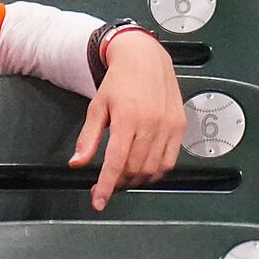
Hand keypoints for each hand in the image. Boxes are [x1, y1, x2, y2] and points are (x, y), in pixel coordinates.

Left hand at [69, 29, 185, 210]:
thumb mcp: (97, 106)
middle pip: (134, 169)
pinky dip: (155, 173)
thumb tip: (77, 162)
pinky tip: (144, 170)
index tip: (98, 202)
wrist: (145, 57)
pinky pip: (169, 162)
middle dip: (118, 183)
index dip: (106, 186)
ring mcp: (168, 126)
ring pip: (152, 170)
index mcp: (127, 118)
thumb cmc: (119, 81)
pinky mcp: (180, 127)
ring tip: (123, 177)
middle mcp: (151, 123)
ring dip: (136, 180)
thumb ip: (88, 137)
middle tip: (107, 184)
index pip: (116, 162)